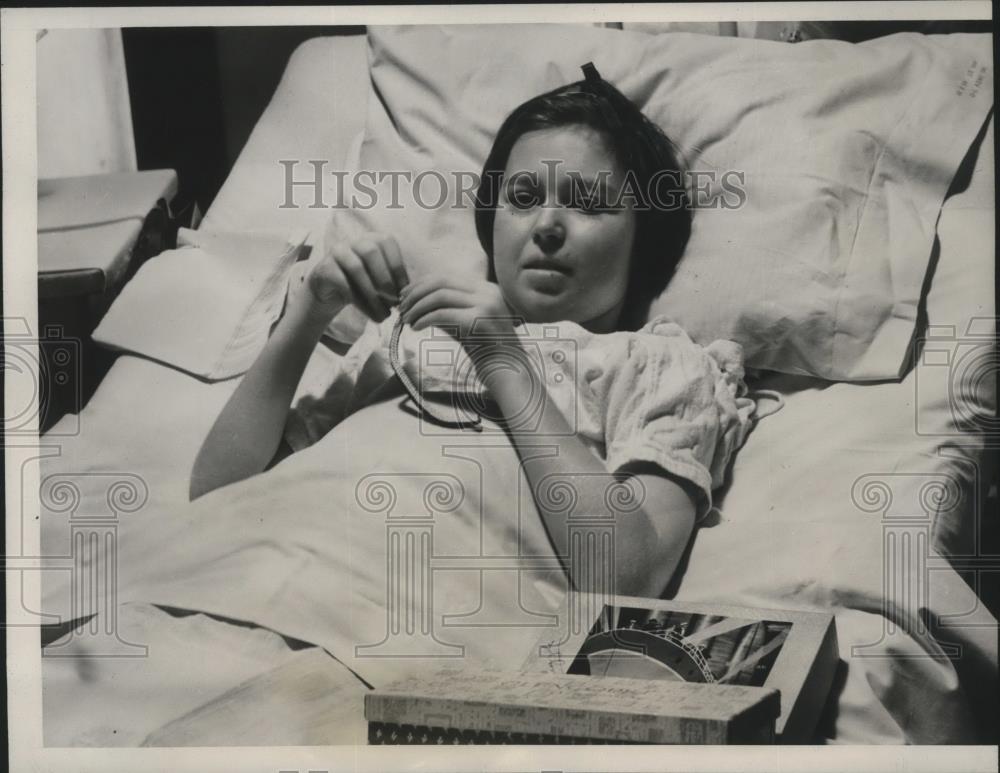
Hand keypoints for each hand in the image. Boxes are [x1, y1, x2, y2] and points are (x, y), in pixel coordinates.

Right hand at [306, 233, 409, 321]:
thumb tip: (409, 295)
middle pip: (371, 251)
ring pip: (356, 268)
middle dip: (386, 279)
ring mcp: (337, 252)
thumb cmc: (363, 285)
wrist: (331, 292)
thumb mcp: (380, 280)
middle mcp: (354, 241)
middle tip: (394, 302)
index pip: (387, 243)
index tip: (405, 291)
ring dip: (373, 294)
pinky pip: (343, 283)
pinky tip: (370, 313)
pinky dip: (360, 301)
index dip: (398, 267)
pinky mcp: (325, 268)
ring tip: (383, 314)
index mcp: (372, 239)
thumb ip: (394, 282)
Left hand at [398, 275, 518, 341]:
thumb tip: (416, 302)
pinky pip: (443, 314)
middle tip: (402, 309)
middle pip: (441, 281)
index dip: (420, 284)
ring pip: (440, 296)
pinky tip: (417, 328)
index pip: (446, 277)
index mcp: (485, 289)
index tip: (404, 296)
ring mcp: (486, 305)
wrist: (510, 375)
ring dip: (418, 307)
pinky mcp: (480, 321)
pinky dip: (425, 319)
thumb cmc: (487, 353)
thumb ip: (446, 311)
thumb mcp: (464, 326)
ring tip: (407, 320)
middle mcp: (488, 292)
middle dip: (416, 293)